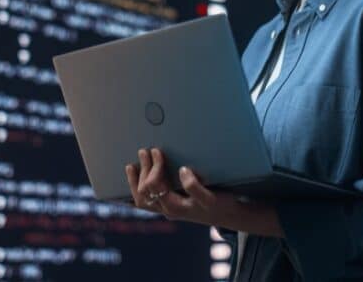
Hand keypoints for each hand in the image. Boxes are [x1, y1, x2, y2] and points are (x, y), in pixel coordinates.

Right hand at [125, 148, 283, 236]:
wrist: (232, 211)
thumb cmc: (204, 195)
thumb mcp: (182, 190)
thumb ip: (167, 179)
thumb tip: (150, 155)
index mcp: (166, 207)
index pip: (140, 200)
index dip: (131, 182)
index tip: (130, 164)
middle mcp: (174, 210)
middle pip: (147, 196)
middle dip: (143, 171)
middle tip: (145, 151)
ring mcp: (191, 208)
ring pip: (165, 196)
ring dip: (157, 173)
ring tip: (158, 153)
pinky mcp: (209, 203)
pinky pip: (194, 192)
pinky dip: (187, 179)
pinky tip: (185, 168)